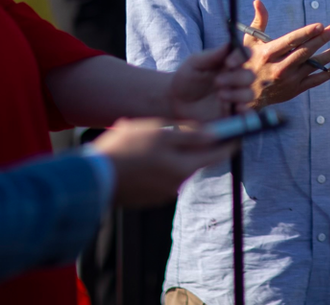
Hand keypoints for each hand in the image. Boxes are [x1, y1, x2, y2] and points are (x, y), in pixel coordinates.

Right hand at [93, 118, 236, 206]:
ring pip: (175, 168)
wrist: (91, 178)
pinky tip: (138, 156)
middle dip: (191, 145)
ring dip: (169, 155)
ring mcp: (161, 193)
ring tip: (148, 141)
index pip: (216, 155)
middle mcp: (176, 184)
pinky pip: (159, 177)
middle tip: (180, 130)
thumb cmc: (125, 150)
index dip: (228, 142)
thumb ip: (190, 135)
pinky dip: (156, 166)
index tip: (237, 134)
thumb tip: (215, 135)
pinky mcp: (147, 198)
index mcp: (183, 168)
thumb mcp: (159, 133)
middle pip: (194, 161)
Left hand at [168, 45, 255, 120]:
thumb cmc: (186, 78)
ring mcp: (235, 96)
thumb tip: (230, 43)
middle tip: (217, 82)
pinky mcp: (232, 113)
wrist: (175, 101)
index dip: (242, 56)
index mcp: (230, 63)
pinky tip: (238, 109)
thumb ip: (213, 55)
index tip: (229, 62)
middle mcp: (236, 79)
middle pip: (250, 76)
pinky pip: (246, 113)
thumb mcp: (195, 63)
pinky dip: (246, 112)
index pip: (246, 55)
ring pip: (249, 94)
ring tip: (220, 95)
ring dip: (238, 94)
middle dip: (236, 78)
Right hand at [243, 0, 329, 107]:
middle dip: (321, 39)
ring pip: (313, 66)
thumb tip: (258, 2)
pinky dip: (328, 74)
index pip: (290, 41)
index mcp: (267, 54)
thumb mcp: (247, 43)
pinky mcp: (295, 90)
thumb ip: (258, 22)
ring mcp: (288, 80)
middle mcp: (279, 67)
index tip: (320, 26)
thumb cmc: (246, 63)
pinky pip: (315, 81)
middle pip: (305, 52)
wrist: (244, 94)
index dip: (306, 33)